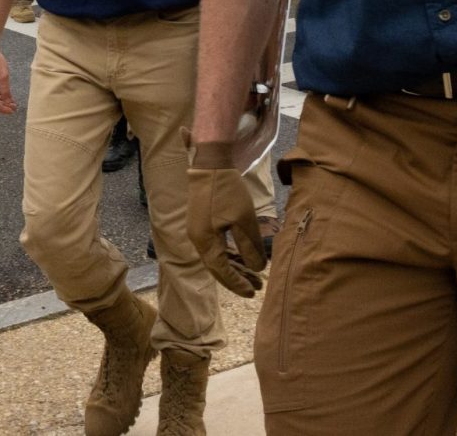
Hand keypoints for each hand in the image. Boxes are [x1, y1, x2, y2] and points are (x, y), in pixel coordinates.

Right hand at [186, 141, 266, 296]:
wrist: (210, 164)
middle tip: (256, 288)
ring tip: (253, 276)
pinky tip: (241, 257)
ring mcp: (198, 230)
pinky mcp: (201, 222)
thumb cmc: (227, 191)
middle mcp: (197, 239)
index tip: (253, 293)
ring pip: (217, 256)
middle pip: (217, 267)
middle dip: (237, 278)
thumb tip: (258, 268)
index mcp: (205, 241)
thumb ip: (250, 246)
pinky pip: (215, 246)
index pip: (222, 271)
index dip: (238, 283)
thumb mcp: (243, 219)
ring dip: (234, 266)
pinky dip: (229, 254)